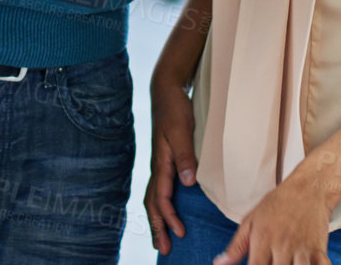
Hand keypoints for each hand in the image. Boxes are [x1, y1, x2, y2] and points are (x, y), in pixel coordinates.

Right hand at [145, 72, 198, 255]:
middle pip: (152, 203)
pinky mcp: (164, 159)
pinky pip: (159, 188)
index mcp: (161, 163)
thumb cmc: (175, 109)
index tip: (180, 232)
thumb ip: (185, 156)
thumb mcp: (182, 130)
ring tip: (162, 236)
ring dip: (157, 219)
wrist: (166, 90)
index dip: (169, 217)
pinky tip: (167, 209)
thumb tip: (188, 183)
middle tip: (163, 249)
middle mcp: (157, 166)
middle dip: (157, 227)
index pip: (161, 198)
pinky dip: (160, 204)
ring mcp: (159, 163)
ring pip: (153, 197)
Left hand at [214, 166, 332, 264]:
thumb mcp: (251, 220)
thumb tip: (219, 263)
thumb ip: (236, 245)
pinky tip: (306, 264)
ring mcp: (301, 249)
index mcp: (263, 240)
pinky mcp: (319, 250)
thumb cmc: (277, 204)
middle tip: (272, 262)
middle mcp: (282, 246)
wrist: (308, 188)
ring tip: (286, 263)